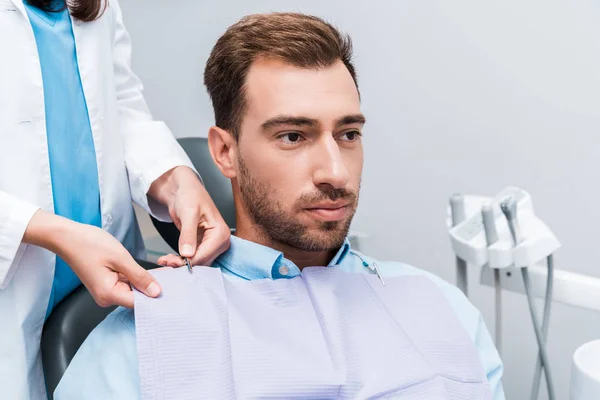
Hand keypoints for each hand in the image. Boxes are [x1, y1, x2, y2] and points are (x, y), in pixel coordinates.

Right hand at [24, 210, 160, 307]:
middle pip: (138, 297)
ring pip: (134, 289)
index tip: (174, 287)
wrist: (66, 237)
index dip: (157, 296)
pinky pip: (127, 283)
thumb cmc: (89, 244)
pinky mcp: (106, 284)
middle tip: (172, 273)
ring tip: (164, 269)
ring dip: (146, 280)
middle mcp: (106, 298)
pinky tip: (149, 270)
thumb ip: (139, 276)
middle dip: (153, 286)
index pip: (140, 303)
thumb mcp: (120, 258)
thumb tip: (156, 292)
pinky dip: (137, 277)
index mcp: (109, 295)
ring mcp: (106, 292)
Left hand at [149, 166, 229, 265]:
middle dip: (183, 264)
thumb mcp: (188, 213)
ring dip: (180, 264)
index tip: (171, 261)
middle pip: (201, 262)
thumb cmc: (190, 195)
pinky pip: (192, 259)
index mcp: (221, 233)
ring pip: (196, 263)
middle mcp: (219, 241)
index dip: (188, 261)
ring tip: (164, 259)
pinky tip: (168, 258)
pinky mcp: (202, 246)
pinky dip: (180, 260)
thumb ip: (188, 234)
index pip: (205, 256)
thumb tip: (187, 254)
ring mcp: (211, 245)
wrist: (183, 190)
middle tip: (165, 261)